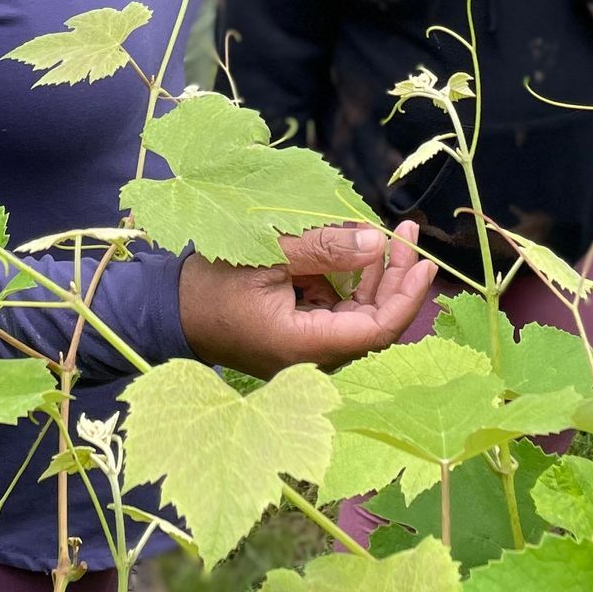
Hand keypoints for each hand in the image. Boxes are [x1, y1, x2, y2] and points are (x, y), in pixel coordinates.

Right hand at [177, 220, 435, 378]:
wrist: (170, 309)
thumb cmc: (212, 283)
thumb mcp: (269, 254)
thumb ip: (324, 248)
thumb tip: (377, 242)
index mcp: (306, 346)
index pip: (377, 330)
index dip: (406, 296)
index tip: (422, 260)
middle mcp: (313, 357)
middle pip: (375, 323)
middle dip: (396, 278)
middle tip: (408, 235)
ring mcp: (308, 349)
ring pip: (361, 316)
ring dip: (377, 277)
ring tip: (391, 236)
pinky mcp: (301, 336)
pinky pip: (340, 312)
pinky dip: (353, 283)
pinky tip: (355, 250)